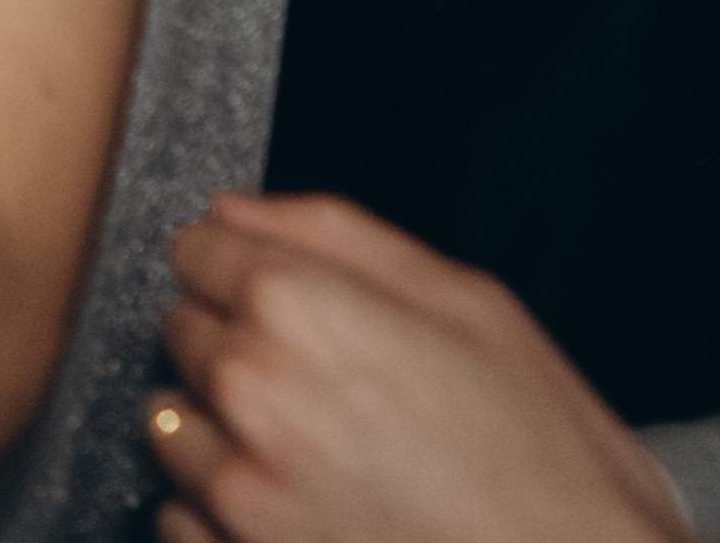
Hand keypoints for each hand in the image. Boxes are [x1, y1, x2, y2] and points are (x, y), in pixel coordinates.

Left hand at [150, 193, 688, 542]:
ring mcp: (239, 495)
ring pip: (170, 426)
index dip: (241, 266)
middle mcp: (251, 396)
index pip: (194, 249)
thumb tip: (230, 207)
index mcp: (301, 310)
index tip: (281, 296)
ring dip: (221, 431)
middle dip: (236, 345)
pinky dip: (219, 515)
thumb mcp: (473, 306)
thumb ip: (335, 234)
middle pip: (181, 334)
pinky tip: (303, 517)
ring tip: (320, 458)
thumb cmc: (549, 461)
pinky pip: (176, 518)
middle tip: (329, 387)